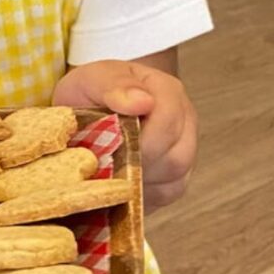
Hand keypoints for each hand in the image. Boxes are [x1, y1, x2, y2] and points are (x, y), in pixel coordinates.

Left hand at [52, 60, 197, 212]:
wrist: (89, 104)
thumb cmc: (92, 91)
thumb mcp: (92, 79)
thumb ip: (114, 85)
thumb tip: (142, 102)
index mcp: (167, 92)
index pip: (168, 123)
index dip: (140, 141)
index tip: (109, 147)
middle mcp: (185, 122)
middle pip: (176, 157)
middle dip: (137, 165)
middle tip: (104, 164)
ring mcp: (184, 150)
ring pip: (174, 180)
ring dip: (138, 182)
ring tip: (108, 172)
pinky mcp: (174, 177)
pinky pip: (166, 194)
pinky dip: (140, 194)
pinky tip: (118, 184)